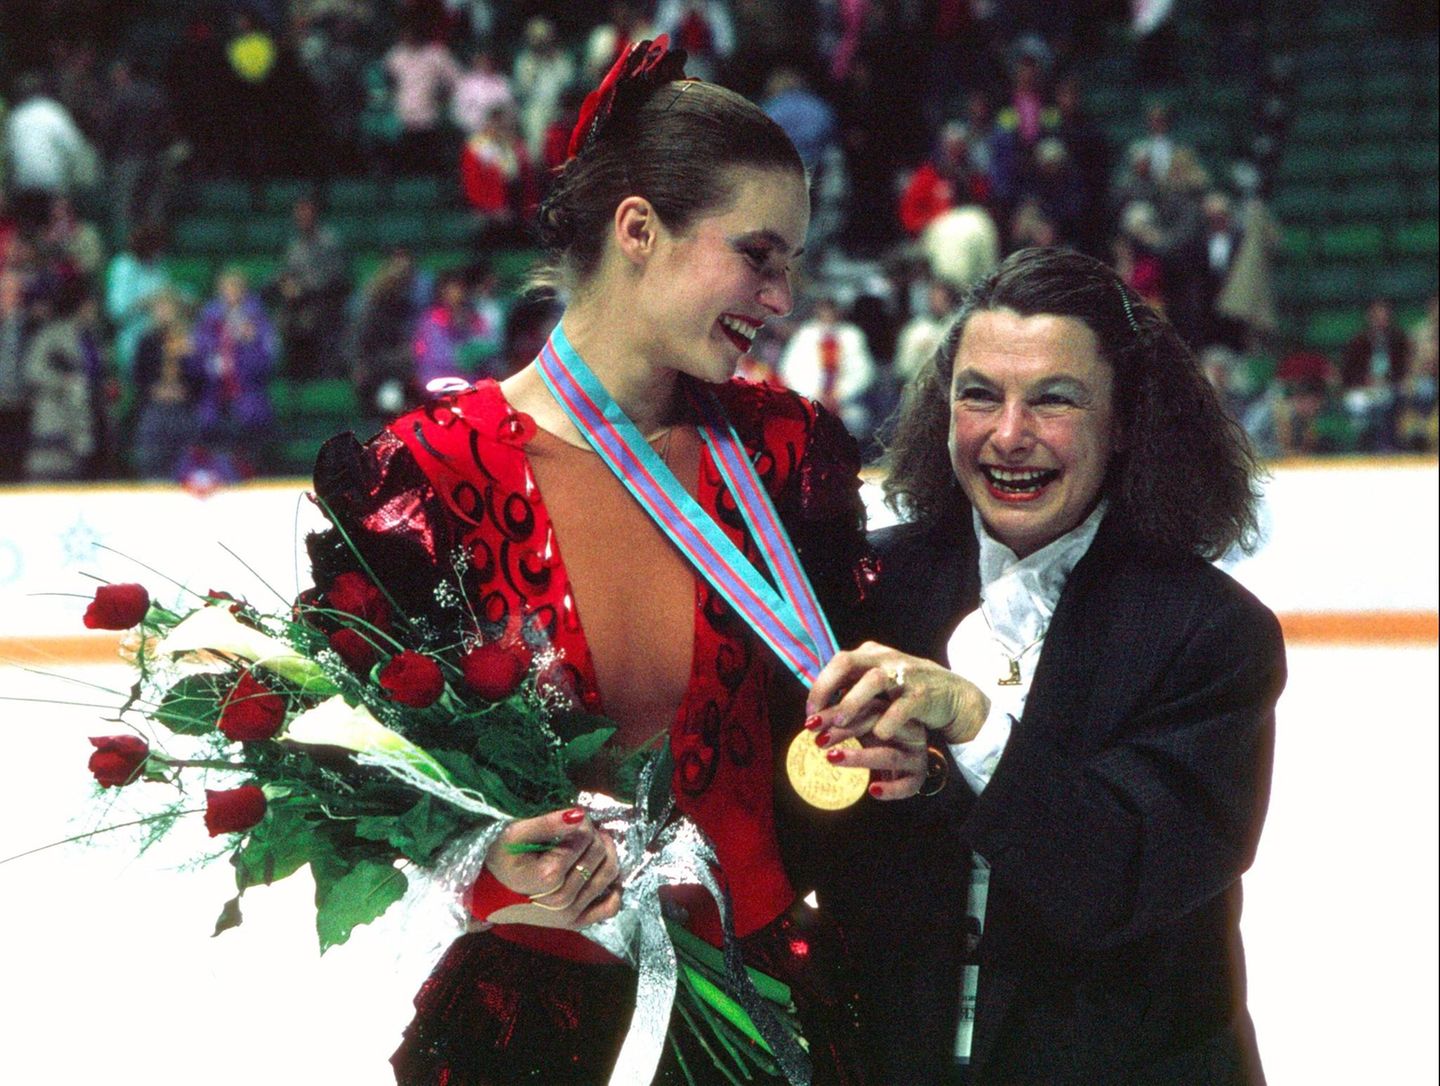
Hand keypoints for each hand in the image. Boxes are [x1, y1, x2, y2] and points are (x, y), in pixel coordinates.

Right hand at [479, 807, 622, 929]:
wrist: (489, 893)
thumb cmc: (501, 860)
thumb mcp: (515, 834)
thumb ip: (548, 823)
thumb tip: (580, 814)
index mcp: (549, 876)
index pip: (584, 838)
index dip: (583, 822)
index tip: (574, 818)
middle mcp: (563, 899)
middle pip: (599, 853)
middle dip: (595, 834)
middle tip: (584, 828)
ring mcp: (571, 914)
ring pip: (610, 874)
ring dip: (608, 853)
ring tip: (595, 842)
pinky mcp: (576, 922)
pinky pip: (610, 907)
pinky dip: (615, 888)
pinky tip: (605, 873)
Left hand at [806, 641, 989, 749]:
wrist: (953, 693)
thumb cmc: (905, 690)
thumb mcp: (878, 681)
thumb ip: (851, 686)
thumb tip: (817, 705)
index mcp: (871, 655)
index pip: (837, 662)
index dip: (820, 687)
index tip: (809, 713)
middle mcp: (885, 659)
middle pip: (849, 663)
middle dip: (828, 688)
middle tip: (816, 717)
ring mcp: (905, 675)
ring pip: (874, 680)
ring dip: (853, 701)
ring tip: (841, 722)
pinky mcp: (923, 694)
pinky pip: (903, 706)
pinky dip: (889, 721)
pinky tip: (879, 735)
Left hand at [819, 722, 931, 799]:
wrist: (915, 756)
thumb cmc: (883, 737)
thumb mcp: (865, 724)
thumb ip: (841, 720)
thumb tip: (811, 721)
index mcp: (892, 712)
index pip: (864, 707)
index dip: (836, 714)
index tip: (811, 723)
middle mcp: (907, 730)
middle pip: (876, 727)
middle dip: (844, 733)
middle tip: (819, 740)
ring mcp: (915, 754)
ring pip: (889, 756)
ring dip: (859, 758)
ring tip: (832, 758)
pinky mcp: (918, 777)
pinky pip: (906, 785)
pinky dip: (891, 789)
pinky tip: (873, 790)